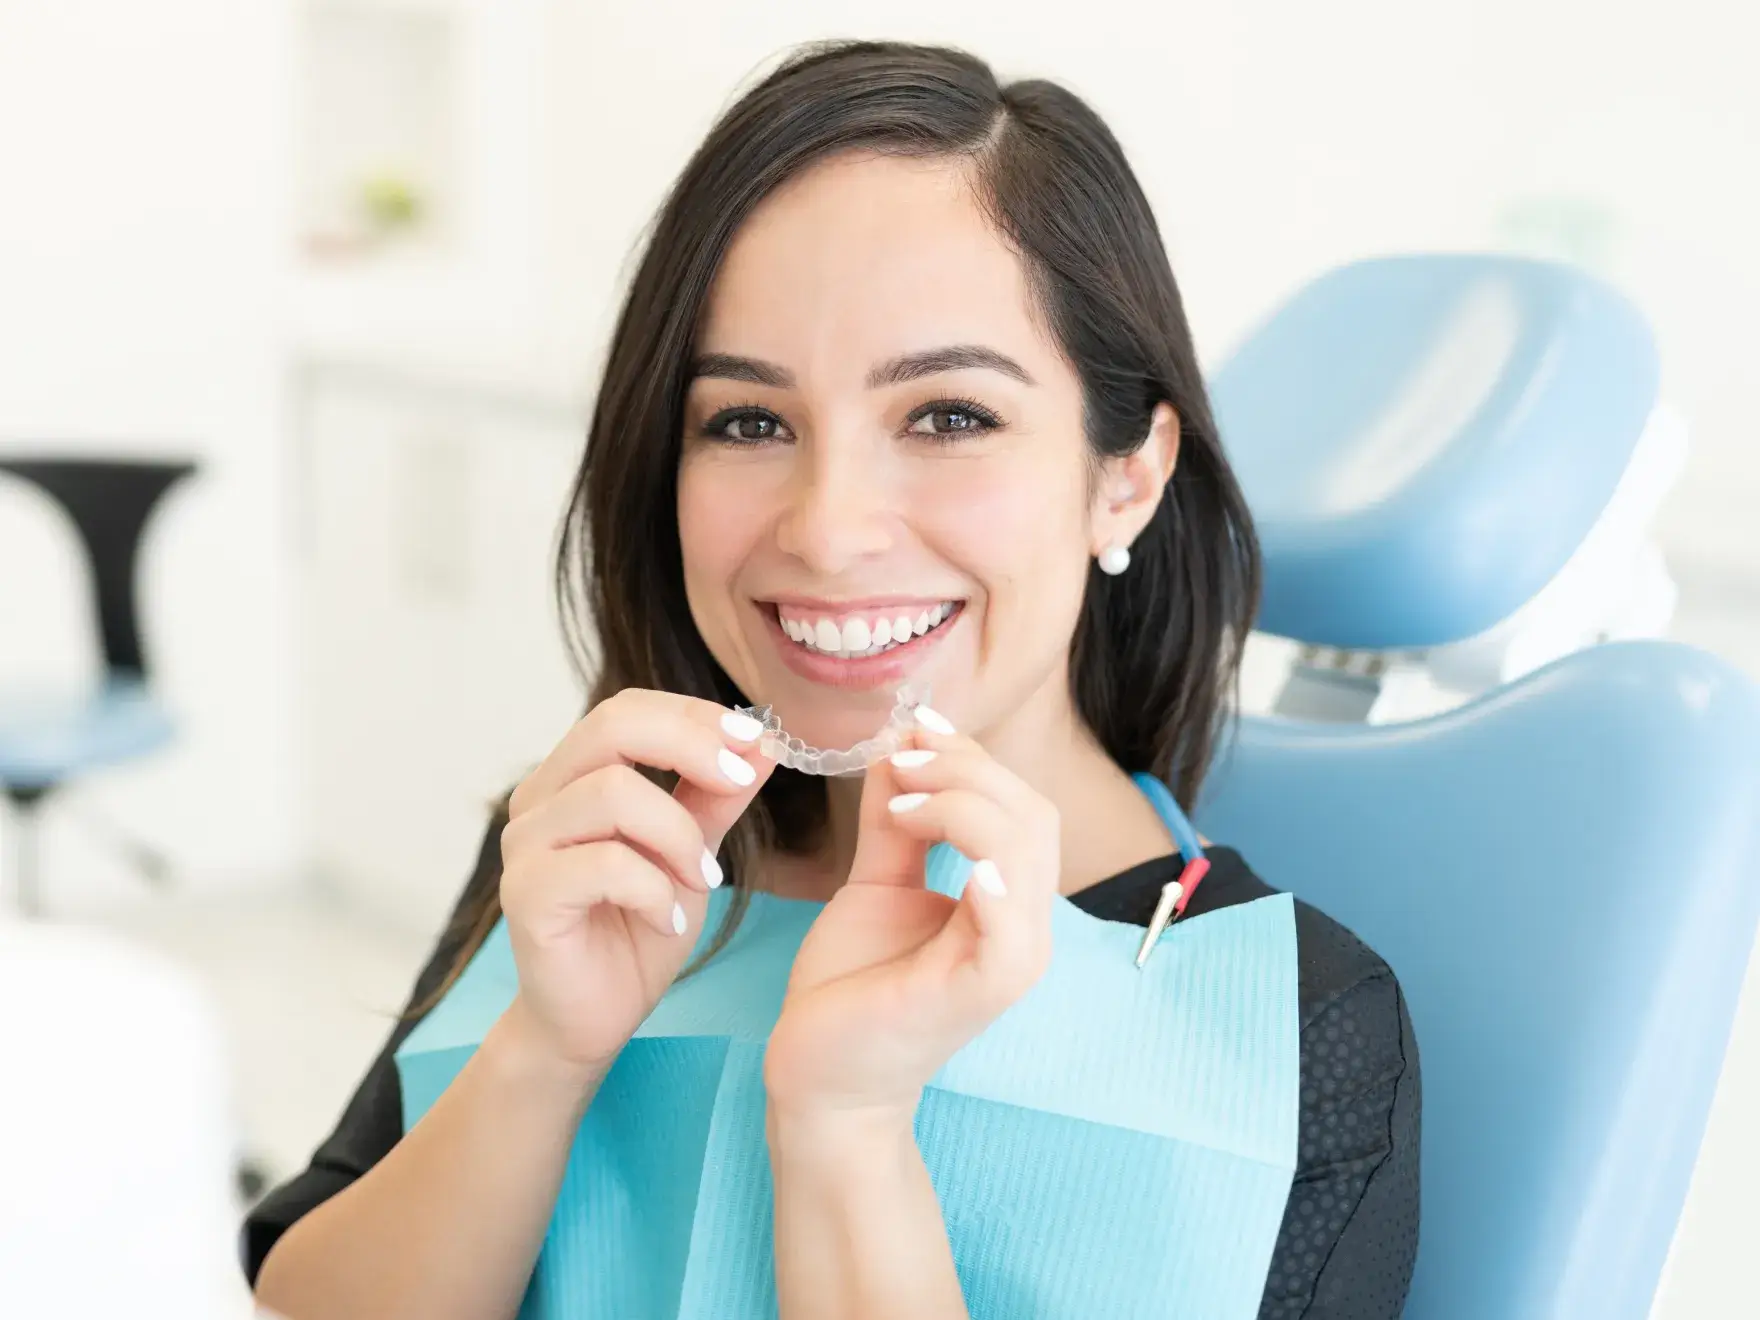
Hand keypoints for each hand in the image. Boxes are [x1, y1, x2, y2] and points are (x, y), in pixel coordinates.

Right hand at [497, 689, 775, 1073]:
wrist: (592, 1019)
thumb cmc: (636, 930)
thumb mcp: (691, 854)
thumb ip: (716, 798)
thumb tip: (763, 742)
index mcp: (573, 776)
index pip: (628, 710)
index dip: (693, 716)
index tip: (756, 740)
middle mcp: (539, 798)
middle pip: (611, 727)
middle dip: (690, 746)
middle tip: (740, 783)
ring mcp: (525, 845)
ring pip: (612, 793)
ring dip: (678, 835)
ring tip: (702, 881)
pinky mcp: (525, 894)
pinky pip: (604, 865)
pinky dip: (654, 890)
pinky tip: (671, 922)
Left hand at [764, 714, 1058, 1118]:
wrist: (820, 1075)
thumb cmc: (851, 987)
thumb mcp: (876, 883)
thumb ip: (896, 822)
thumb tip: (902, 747)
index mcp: (1008, 902)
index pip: (1020, 806)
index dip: (972, 757)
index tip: (912, 729)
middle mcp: (1025, 928)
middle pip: (1031, 814)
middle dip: (967, 769)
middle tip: (901, 760)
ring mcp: (1013, 959)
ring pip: (1024, 847)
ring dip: (961, 802)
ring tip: (903, 800)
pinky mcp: (984, 988)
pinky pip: (1009, 920)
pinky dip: (985, 867)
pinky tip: (935, 834)